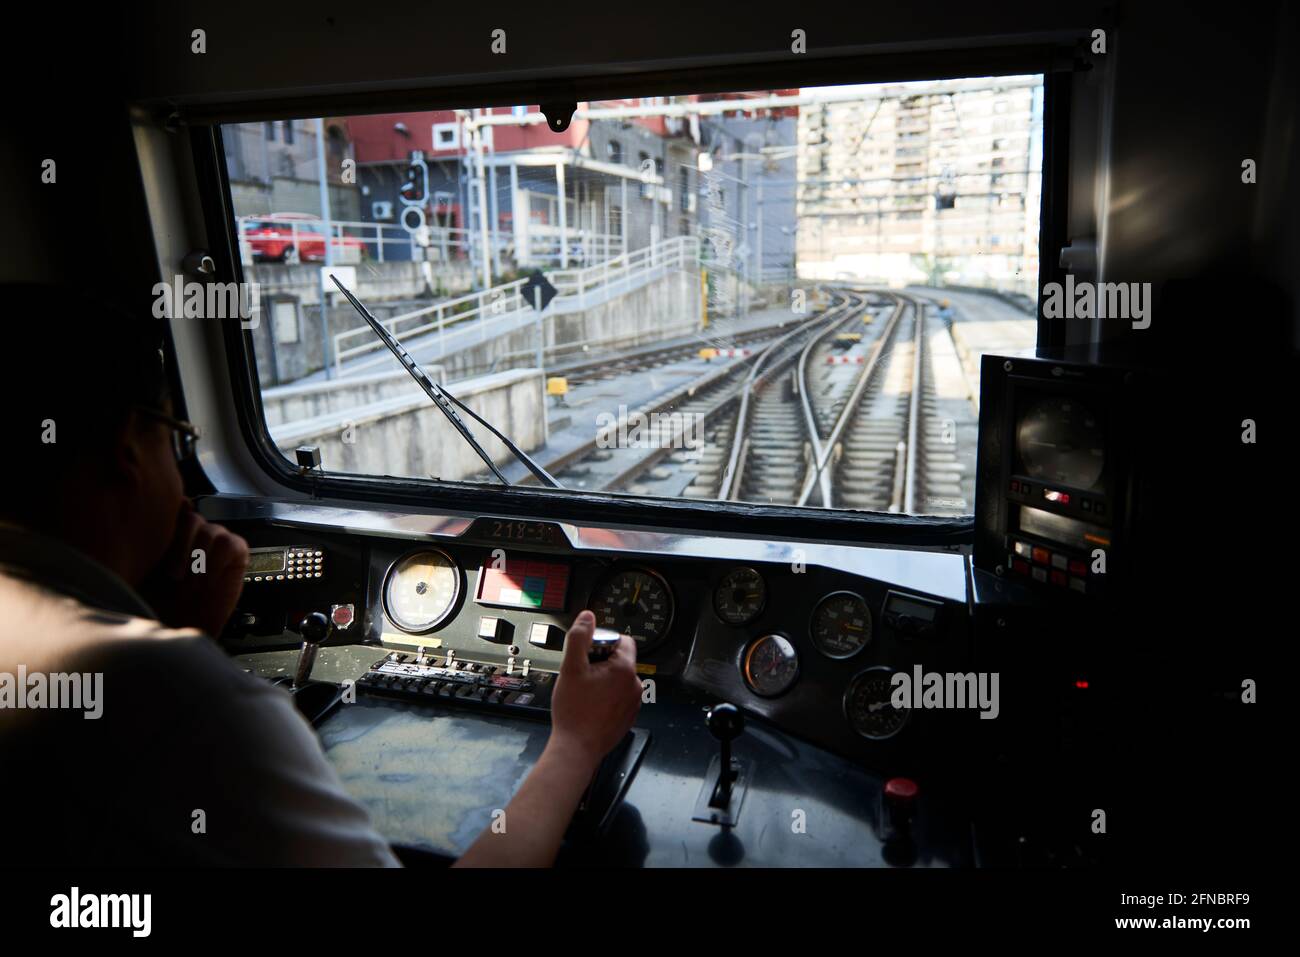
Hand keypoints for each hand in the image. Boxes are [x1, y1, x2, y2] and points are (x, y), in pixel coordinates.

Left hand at [139, 499, 248, 637]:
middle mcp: (194, 532)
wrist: (183, 625)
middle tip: (174, 577)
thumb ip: (144, 543)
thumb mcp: (141, 569)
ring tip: (190, 584)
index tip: (159, 541)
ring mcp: (216, 539)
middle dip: (180, 548)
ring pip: (209, 531)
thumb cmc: (158, 601)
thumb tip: (158, 516)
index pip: (175, 507)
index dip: (170, 517)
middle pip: (190, 518)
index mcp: (170, 531)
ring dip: (198, 560)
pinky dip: (215, 564)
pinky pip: (228, 544)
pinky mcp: (236, 550)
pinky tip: (207, 582)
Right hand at [547, 611, 641, 771]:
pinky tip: (590, 706)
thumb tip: (588, 617)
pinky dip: (606, 697)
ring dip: (603, 680)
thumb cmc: (574, 711)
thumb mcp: (571, 668)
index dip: (603, 642)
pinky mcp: (628, 716)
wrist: (577, 749)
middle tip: (581, 675)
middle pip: (619, 660)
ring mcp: (633, 702)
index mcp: (625, 669)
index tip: (587, 655)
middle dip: (600, 662)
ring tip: (584, 693)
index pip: (623, 640)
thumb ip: (580, 638)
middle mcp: (634, 685)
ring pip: (618, 680)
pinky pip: (618, 697)